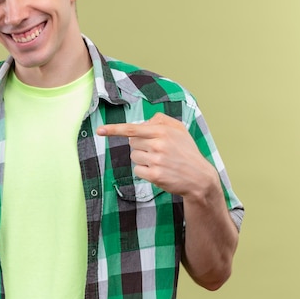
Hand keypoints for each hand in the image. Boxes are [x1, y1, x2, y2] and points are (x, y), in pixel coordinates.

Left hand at [96, 112, 217, 198]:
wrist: (199, 178)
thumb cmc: (187, 151)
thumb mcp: (179, 129)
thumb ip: (161, 120)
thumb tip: (142, 122)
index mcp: (163, 131)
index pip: (132, 129)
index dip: (114, 129)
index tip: (100, 131)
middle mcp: (159, 144)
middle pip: (131, 143)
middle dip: (140, 146)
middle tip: (157, 151)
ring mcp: (156, 160)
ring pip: (134, 156)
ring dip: (143, 159)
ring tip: (160, 161)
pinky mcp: (155, 175)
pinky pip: (137, 170)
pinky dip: (144, 171)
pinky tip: (158, 171)